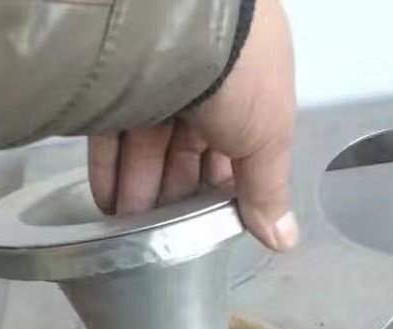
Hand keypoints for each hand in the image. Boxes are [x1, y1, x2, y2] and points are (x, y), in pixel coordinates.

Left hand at [88, 0, 297, 251]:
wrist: (192, 12)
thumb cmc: (243, 73)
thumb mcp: (268, 138)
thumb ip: (268, 190)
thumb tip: (285, 241)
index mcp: (248, 94)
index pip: (232, 151)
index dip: (219, 189)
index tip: (205, 225)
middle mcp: (204, 84)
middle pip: (186, 150)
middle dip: (175, 194)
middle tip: (162, 235)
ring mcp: (158, 79)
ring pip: (147, 143)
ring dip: (140, 188)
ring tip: (129, 228)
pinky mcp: (115, 79)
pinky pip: (112, 129)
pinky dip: (109, 166)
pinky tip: (107, 199)